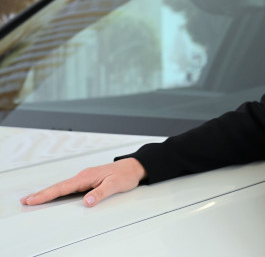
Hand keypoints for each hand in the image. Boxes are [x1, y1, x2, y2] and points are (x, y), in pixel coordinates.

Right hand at [20, 158, 146, 206]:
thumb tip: (87, 201)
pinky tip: (53, 195)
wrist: (134, 167)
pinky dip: (58, 191)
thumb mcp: (115, 185)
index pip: (62, 188)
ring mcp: (85, 178)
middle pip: (58, 187)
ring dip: (48, 193)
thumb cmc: (125, 174)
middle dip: (41, 194)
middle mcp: (83, 176)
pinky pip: (69, 187)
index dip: (46, 194)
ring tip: (34, 199)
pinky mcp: (88, 180)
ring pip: (62, 187)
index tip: (33, 200)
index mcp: (86, 176)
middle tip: (25, 201)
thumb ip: (100, 193)